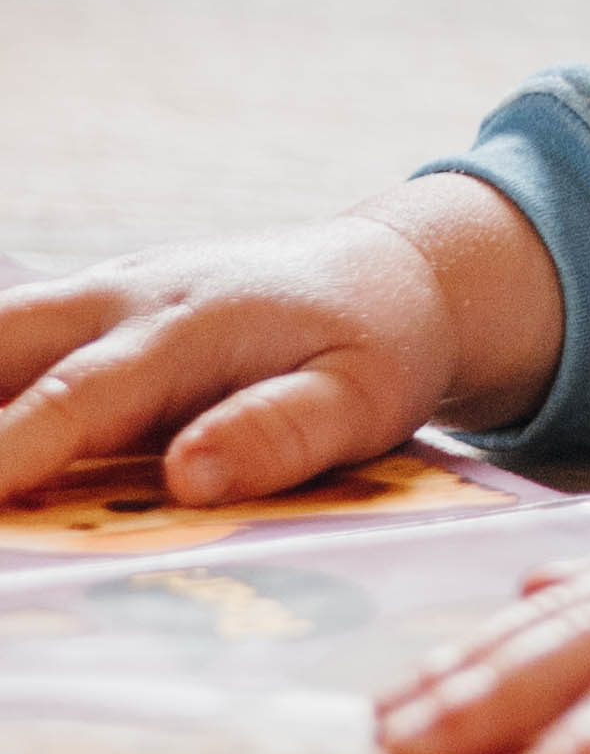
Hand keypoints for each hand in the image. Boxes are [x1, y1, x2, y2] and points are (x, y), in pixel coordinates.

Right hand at [0, 181, 565, 511]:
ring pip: (4, 331)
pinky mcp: (96, 306)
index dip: (16, 445)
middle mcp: (130, 298)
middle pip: (8, 342)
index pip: (83, 394)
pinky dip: (2, 380)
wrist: (387, 273)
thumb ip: (279, 434)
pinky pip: (19, 338)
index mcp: (192, 328)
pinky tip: (10, 435)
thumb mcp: (362, 399)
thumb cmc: (375, 347)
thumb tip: (185, 480)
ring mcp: (106, 293)